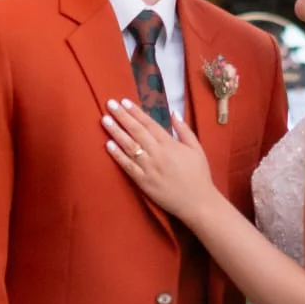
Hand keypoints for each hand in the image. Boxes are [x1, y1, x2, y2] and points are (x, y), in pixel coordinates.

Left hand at [103, 99, 219, 222]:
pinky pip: (127, 166)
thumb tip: (174, 112)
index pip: (149, 124)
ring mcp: (148, 168)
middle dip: (122, 116)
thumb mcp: (196, 148)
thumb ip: (184, 129)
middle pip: (136, 131)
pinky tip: (108, 145)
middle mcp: (157, 154)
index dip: (136, 112)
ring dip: (116, 132)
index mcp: (170, 144)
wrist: (197, 202)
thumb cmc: (199, 174)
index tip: (124, 101)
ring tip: (105, 120)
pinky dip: (117, 155)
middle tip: (109, 104)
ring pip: (129, 146)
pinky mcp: (143, 182)